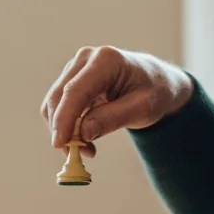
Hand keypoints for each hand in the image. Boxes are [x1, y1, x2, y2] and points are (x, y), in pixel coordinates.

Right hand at [41, 46, 194, 155]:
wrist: (157, 82)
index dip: (64, 118)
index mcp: (106, 60)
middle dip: (62, 128)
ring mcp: (76, 67)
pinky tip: (83, 138)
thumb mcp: (143, 108)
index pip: (75, 90)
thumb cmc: (154, 92)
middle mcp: (86, 58)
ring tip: (86, 149)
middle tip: (77, 154)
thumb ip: (113, 118)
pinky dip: (66, 124)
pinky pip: (60, 104)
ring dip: (63, 128)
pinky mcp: (72, 79)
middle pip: (59, 96)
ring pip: (55, 102)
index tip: (59, 143)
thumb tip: (83, 133)